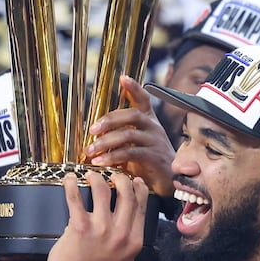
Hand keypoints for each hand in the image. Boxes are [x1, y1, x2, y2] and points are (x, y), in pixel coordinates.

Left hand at [45, 170, 165, 260]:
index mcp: (134, 241)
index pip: (141, 205)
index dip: (138, 188)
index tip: (133, 180)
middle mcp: (121, 232)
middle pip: (126, 193)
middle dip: (120, 178)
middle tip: (111, 174)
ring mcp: (101, 229)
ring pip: (103, 189)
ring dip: (97, 177)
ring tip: (90, 174)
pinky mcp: (79, 227)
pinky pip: (75, 198)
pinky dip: (71, 185)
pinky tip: (70, 179)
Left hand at [82, 76, 174, 196]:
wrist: (169, 182)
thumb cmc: (149, 163)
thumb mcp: (135, 145)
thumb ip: (120, 137)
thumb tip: (94, 135)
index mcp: (149, 121)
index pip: (143, 99)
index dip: (134, 88)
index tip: (123, 78)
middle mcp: (154, 128)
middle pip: (132, 115)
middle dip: (109, 121)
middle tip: (92, 130)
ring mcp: (156, 142)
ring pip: (129, 134)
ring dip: (106, 142)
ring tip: (91, 150)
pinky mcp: (155, 157)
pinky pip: (131, 153)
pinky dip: (113, 157)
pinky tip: (101, 162)